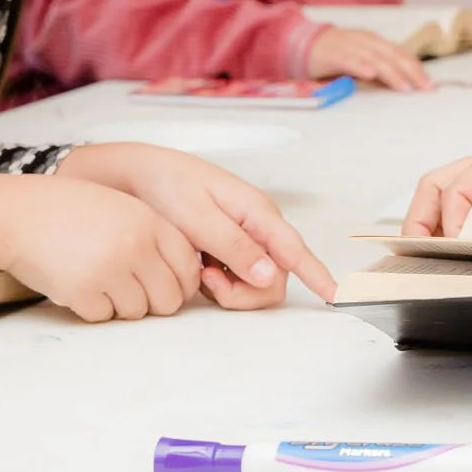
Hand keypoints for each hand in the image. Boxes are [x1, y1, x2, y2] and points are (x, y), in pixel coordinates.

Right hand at [0, 177, 200, 322]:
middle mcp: (135, 245)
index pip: (189, 268)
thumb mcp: (123, 209)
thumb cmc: (70, 211)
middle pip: (169, 299)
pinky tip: (79, 284)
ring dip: (120, 305)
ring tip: (99, 281)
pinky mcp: (82, 291)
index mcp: (150, 222)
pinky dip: (92, 308)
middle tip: (132, 292)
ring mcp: (109, 269)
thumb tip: (181, 277)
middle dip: (153, 302)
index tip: (169, 287)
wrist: (20, 215)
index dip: (182, 285)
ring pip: (136, 312)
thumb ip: (154, 236)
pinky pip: (103, 317)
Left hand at [56, 144, 335, 306]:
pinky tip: (196, 268)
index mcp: (257, 212)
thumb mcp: (198, 216)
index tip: (335, 296)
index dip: (317, 275)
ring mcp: (243, 238)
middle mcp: (257, 226)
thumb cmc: (167, 186)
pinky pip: (236, 278)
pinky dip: (218, 282)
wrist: (137, 175)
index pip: (295, 250)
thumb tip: (270, 275)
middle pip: (274, 278)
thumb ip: (234, 246)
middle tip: (207, 281)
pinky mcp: (227, 247)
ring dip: (229, 289)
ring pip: (255, 282)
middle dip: (245, 292)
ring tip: (197, 271)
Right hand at [308, 27, 431, 92]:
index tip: (431, 85)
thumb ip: (380, 72)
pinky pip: (349, 60)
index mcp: (376, 43)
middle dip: (412, 72)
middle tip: (425, 88)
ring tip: (405, 87)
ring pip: (376, 59)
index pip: (402, 54)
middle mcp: (366, 41)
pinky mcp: (333, 53)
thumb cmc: (336, 56)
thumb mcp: (362, 62)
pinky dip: (361, 66)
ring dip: (392, 73)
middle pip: (394, 56)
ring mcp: (350, 46)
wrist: (303, 44)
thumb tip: (403, 86)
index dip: (417, 68)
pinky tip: (370, 74)